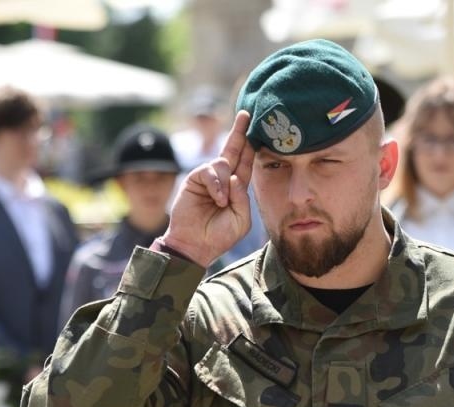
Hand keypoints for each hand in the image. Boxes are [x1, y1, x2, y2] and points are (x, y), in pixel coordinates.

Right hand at [163, 110, 254, 266]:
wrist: (194, 246)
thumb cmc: (218, 237)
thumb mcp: (241, 220)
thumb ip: (243, 198)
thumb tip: (234, 176)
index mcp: (237, 188)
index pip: (247, 162)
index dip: (252, 145)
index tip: (259, 128)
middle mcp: (223, 179)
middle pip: (234, 150)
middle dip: (239, 132)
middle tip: (246, 113)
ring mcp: (208, 178)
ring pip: (222, 163)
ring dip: (225, 181)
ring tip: (221, 202)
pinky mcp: (194, 180)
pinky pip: (209, 171)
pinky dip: (216, 185)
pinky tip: (217, 199)